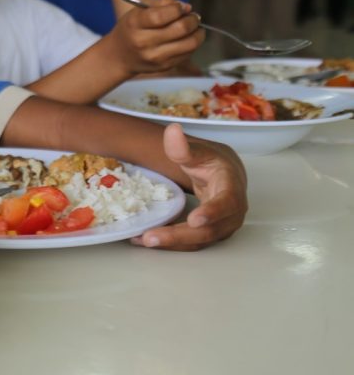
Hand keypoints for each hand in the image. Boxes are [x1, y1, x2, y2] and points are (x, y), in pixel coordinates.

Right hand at [107, 0, 203, 74]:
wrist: (119, 56)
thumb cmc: (131, 29)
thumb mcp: (138, 11)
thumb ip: (161, 3)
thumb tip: (187, 7)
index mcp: (135, 24)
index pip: (161, 15)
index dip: (177, 9)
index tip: (180, 7)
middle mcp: (144, 42)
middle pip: (181, 29)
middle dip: (193, 20)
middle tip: (193, 17)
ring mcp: (155, 57)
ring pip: (190, 43)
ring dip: (198, 33)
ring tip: (195, 27)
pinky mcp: (165, 66)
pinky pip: (188, 53)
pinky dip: (192, 43)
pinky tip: (187, 38)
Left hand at [131, 124, 247, 250]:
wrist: (223, 174)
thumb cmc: (210, 161)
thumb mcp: (198, 151)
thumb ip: (182, 146)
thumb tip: (172, 130)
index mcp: (232, 188)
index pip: (226, 203)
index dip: (212, 212)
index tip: (194, 220)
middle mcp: (232, 212)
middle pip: (209, 230)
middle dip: (179, 236)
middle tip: (151, 237)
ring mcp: (222, 226)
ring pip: (199, 241)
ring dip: (171, 244)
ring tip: (142, 240)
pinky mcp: (211, 234)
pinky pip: (192, 243)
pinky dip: (171, 244)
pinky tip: (146, 240)